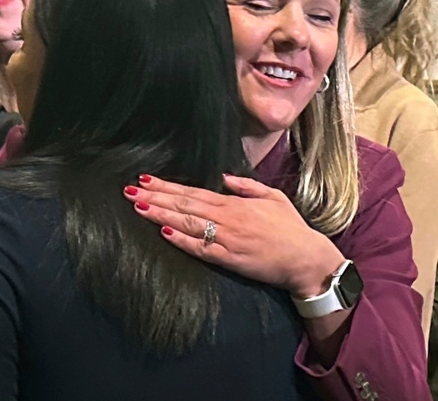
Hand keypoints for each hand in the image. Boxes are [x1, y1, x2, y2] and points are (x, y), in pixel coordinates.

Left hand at [125, 174, 345, 298]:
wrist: (307, 259)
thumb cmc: (292, 229)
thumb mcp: (273, 197)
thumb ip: (246, 186)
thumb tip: (224, 177)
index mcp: (235, 203)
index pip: (193, 192)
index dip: (168, 186)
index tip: (146, 179)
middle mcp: (227, 218)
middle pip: (184, 205)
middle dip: (155, 196)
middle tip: (130, 190)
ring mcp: (227, 238)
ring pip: (187, 224)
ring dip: (161, 214)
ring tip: (138, 206)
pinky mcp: (230, 259)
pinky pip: (200, 249)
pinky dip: (181, 240)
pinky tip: (162, 232)